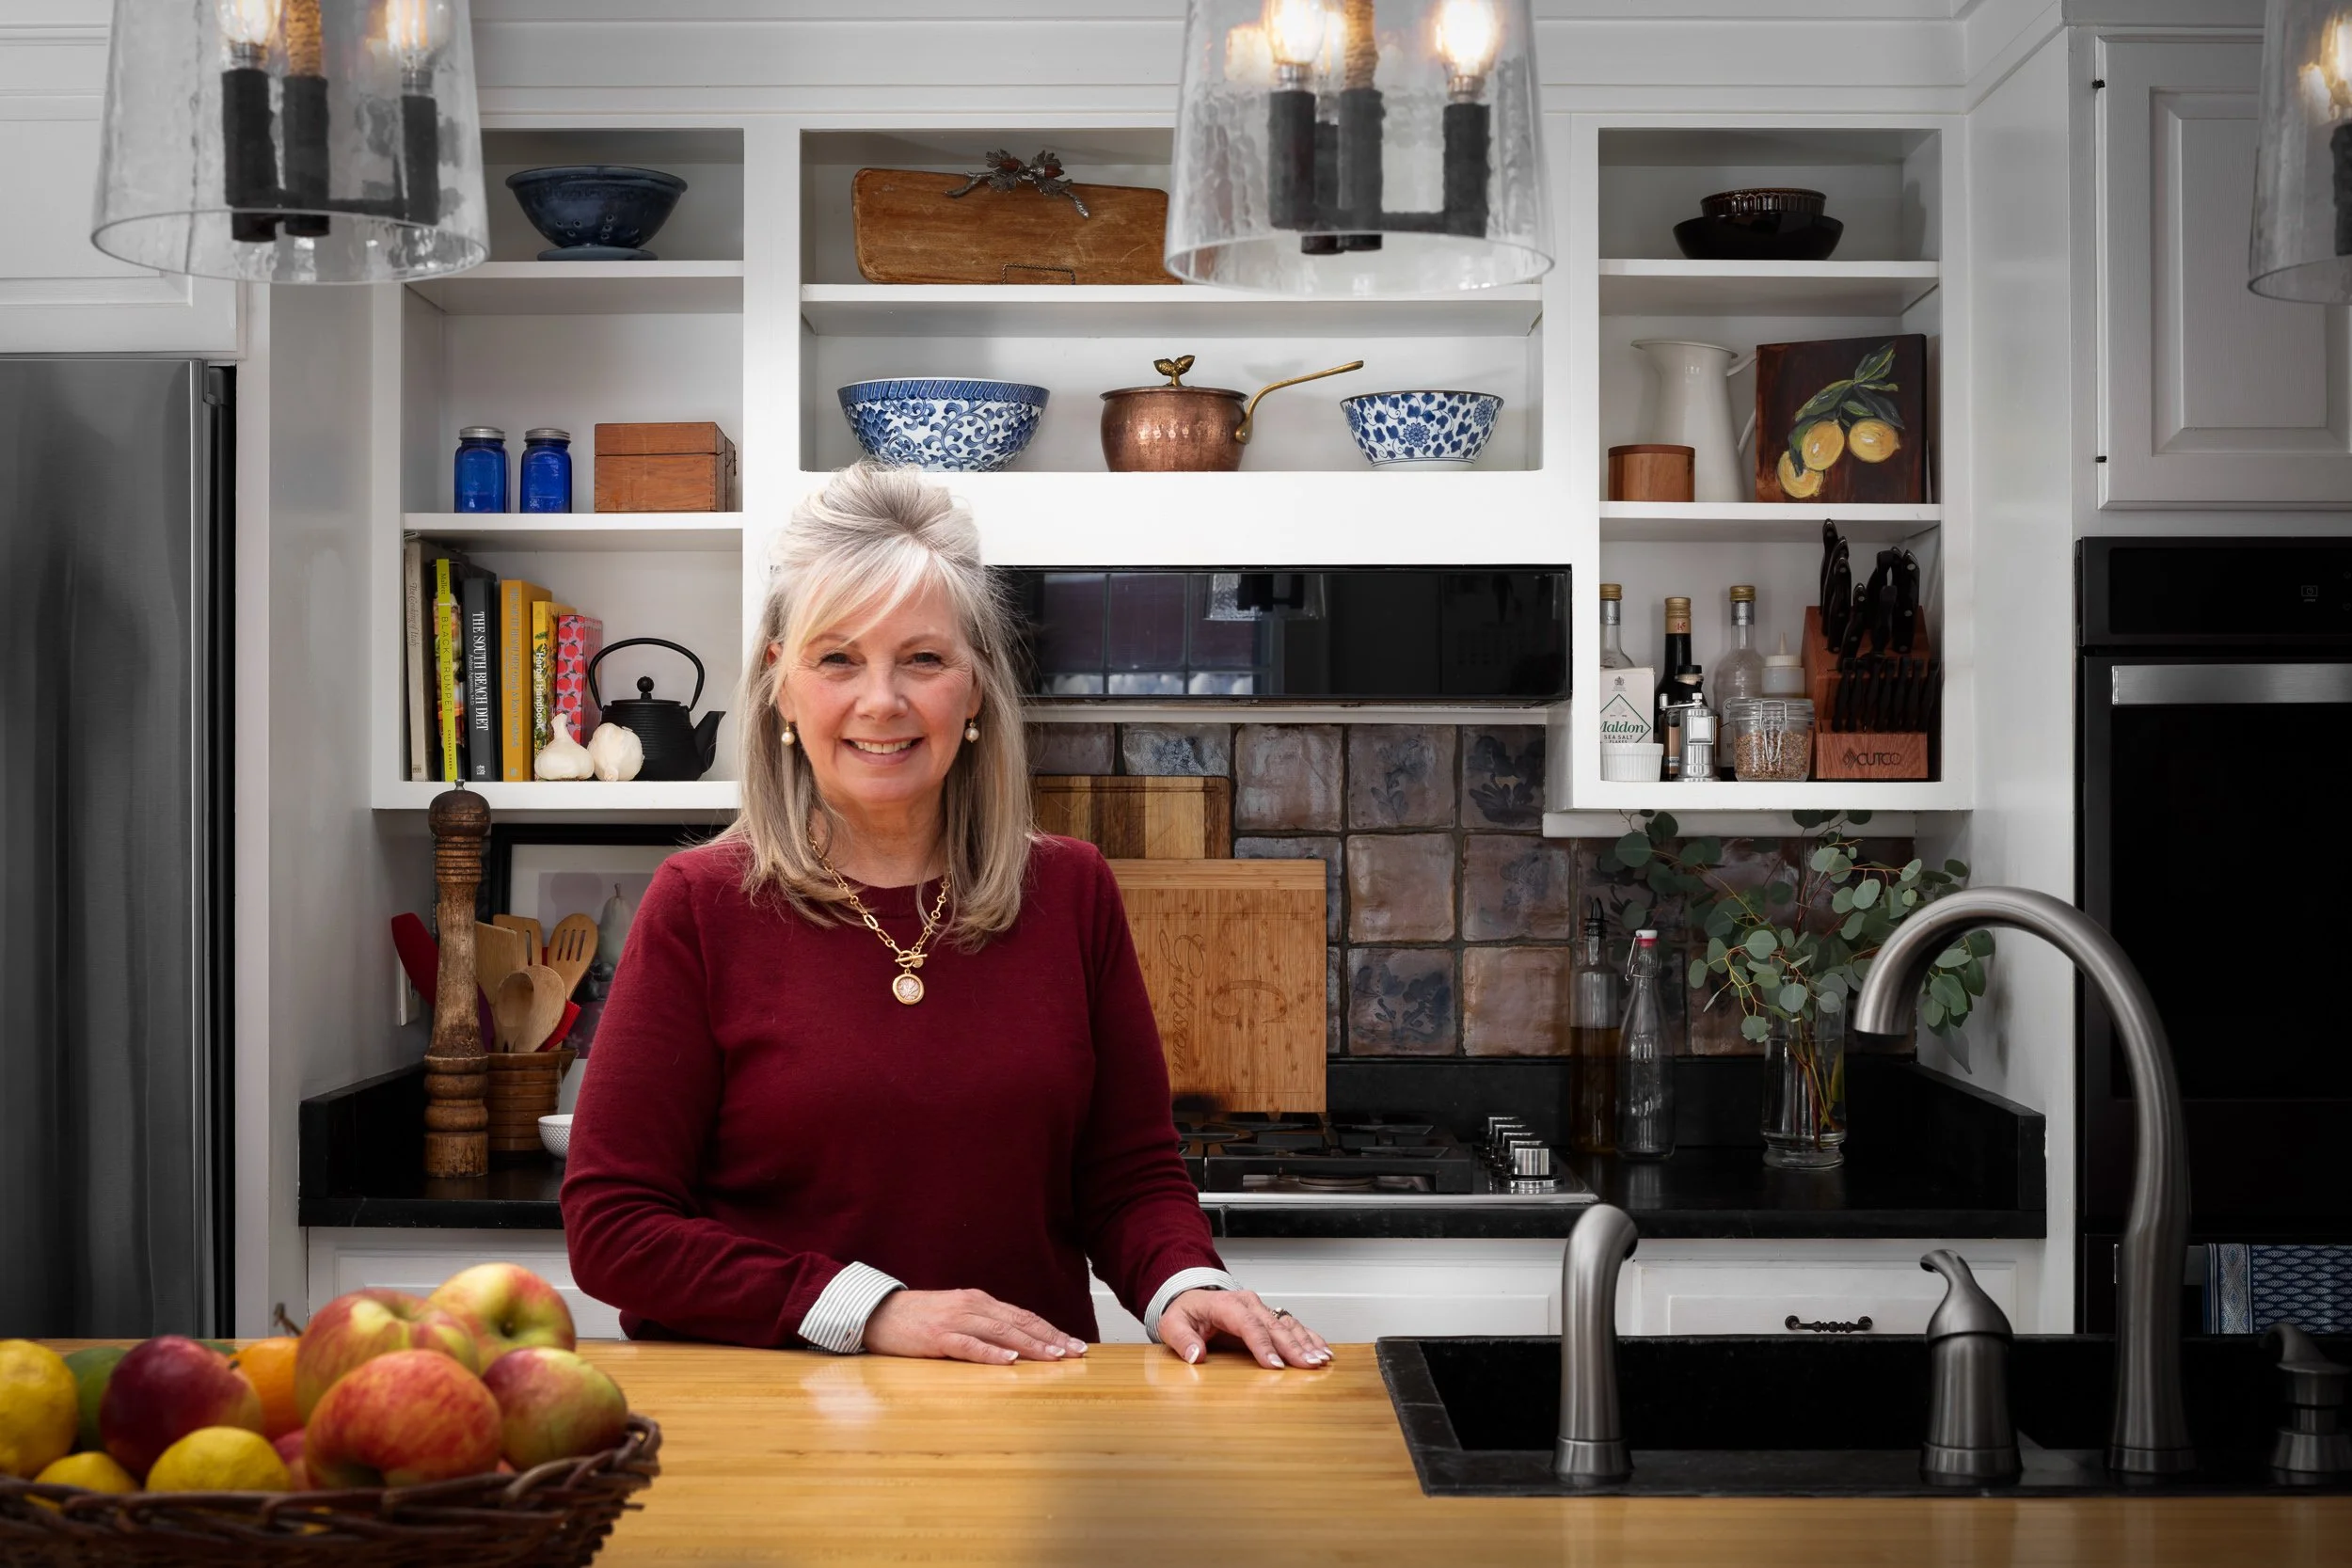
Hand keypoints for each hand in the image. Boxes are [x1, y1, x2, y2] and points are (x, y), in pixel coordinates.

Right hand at [861, 1288, 1088, 1364]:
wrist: (878, 1313)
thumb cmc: (918, 1318)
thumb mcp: (956, 1315)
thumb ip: (983, 1324)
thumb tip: (1015, 1342)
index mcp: (979, 1301)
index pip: (1023, 1316)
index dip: (1050, 1330)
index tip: (1073, 1344)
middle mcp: (972, 1306)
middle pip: (1019, 1323)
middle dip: (1050, 1338)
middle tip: (1075, 1352)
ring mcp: (955, 1320)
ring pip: (1001, 1333)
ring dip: (1030, 1346)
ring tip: (1053, 1357)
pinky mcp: (938, 1336)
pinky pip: (969, 1345)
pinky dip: (991, 1354)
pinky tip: (1009, 1362)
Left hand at [1154, 1288, 1331, 1369]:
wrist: (1190, 1299)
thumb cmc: (1184, 1313)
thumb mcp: (1171, 1325)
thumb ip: (1182, 1340)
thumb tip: (1196, 1355)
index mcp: (1226, 1304)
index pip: (1248, 1325)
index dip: (1263, 1345)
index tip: (1275, 1365)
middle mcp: (1248, 1303)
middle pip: (1274, 1326)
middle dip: (1294, 1346)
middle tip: (1309, 1365)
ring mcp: (1261, 1308)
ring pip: (1287, 1325)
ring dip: (1306, 1342)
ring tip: (1321, 1359)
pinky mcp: (1268, 1317)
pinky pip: (1291, 1326)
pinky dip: (1309, 1337)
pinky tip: (1323, 1349)